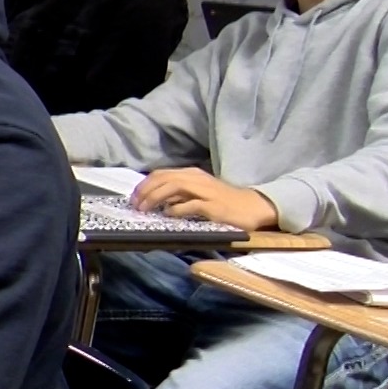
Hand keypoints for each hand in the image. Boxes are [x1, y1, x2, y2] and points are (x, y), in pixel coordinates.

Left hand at [131, 168, 279, 229]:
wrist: (253, 206)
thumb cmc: (223, 201)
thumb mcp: (198, 192)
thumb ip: (179, 193)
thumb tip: (155, 200)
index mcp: (192, 174)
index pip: (161, 174)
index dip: (144, 185)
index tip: (134, 197)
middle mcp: (197, 179)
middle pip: (164, 179)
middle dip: (145, 191)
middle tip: (135, 205)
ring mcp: (206, 192)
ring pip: (174, 187)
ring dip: (155, 198)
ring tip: (145, 209)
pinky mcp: (213, 206)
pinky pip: (190, 205)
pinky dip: (175, 209)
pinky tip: (168, 214)